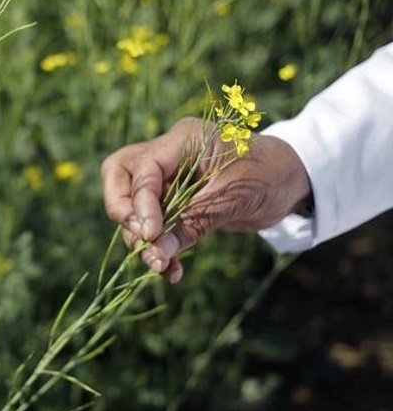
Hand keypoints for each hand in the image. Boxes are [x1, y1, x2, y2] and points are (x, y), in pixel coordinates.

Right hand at [100, 118, 311, 281]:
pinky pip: (151, 223)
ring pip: (130, 204)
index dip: (141, 204)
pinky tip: (172, 270)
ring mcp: (167, 177)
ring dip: (141, 239)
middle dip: (123, 211)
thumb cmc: (269, 176)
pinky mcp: (172, 201)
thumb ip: (194, 222)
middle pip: (119, 174)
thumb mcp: (234, 199)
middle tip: (141, 239)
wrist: (292, 181)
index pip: (143, 169)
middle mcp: (167, 155)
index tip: (150, 236)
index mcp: (182, 140)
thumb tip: (157, 252)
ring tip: (161, 267)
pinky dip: (157, 247)